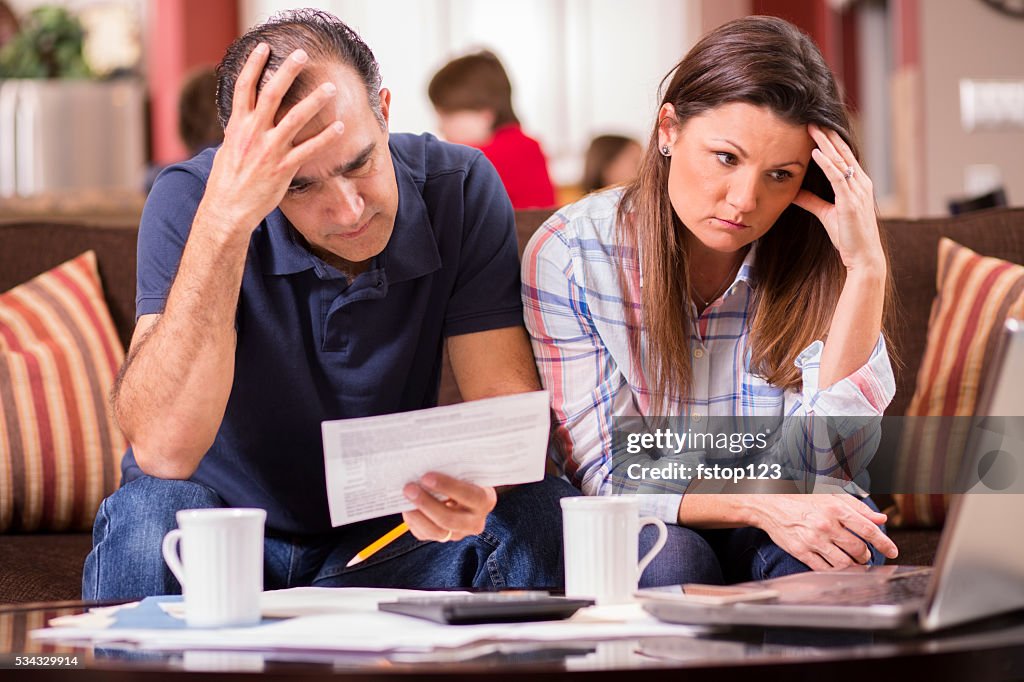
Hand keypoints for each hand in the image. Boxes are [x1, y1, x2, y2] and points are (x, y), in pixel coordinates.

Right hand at [199, 43, 342, 235]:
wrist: (227, 209)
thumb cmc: (227, 181)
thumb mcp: (229, 149)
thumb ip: (240, 131)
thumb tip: (244, 117)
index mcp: (237, 126)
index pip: (244, 87)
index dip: (254, 65)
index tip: (264, 47)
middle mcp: (252, 133)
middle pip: (272, 94)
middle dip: (287, 71)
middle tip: (302, 55)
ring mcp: (269, 150)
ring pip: (295, 118)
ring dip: (314, 101)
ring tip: (330, 88)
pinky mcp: (283, 168)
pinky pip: (308, 149)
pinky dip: (325, 138)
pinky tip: (339, 128)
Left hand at [402, 472, 496, 542]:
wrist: (462, 493)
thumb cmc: (462, 476)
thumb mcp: (465, 471)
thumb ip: (453, 469)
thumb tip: (428, 460)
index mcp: (485, 500)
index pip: (469, 496)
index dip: (448, 487)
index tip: (427, 477)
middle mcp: (475, 521)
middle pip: (449, 519)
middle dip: (426, 503)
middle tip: (409, 488)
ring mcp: (459, 533)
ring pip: (436, 531)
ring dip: (417, 514)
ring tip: (405, 497)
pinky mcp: (443, 538)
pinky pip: (425, 534)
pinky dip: (414, 521)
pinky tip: (406, 507)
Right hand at [752, 494, 898, 569]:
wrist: (769, 503)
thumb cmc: (801, 496)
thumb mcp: (830, 493)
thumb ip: (857, 507)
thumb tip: (880, 519)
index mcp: (835, 508)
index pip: (868, 530)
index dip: (884, 543)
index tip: (892, 551)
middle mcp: (825, 525)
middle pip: (858, 549)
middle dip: (867, 555)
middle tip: (865, 554)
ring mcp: (813, 540)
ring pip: (844, 563)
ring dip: (855, 566)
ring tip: (855, 562)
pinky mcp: (801, 552)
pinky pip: (825, 568)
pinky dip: (836, 571)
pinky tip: (839, 567)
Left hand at [793, 125, 884, 272]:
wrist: (863, 256)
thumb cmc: (848, 236)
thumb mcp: (826, 214)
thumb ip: (811, 200)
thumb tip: (794, 191)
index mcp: (858, 185)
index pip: (844, 157)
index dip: (831, 141)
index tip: (818, 127)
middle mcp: (861, 184)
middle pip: (843, 153)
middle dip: (828, 135)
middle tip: (813, 119)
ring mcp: (857, 192)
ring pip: (840, 161)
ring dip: (825, 143)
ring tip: (812, 128)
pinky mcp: (850, 202)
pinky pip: (838, 178)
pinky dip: (827, 164)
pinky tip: (816, 153)